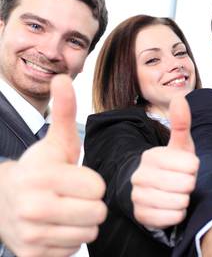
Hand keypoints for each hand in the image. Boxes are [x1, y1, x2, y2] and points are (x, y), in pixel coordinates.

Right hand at [0, 75, 106, 256]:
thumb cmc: (39, 170)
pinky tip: (55, 228)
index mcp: (42, 177)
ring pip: (88, 234)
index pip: (98, 188)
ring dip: (82, 225)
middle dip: (91, 206)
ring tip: (65, 212)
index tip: (76, 180)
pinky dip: (68, 241)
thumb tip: (63, 78)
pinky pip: (72, 251)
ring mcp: (30, 234)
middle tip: (73, 199)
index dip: (92, 184)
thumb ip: (65, 112)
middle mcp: (33, 207)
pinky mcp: (32, 255)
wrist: (2, 203)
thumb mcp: (55, 142)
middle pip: (96, 214)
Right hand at [131, 96, 198, 228]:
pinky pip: (173, 217)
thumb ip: (181, 123)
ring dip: (184, 199)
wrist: (158, 193)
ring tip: (176, 193)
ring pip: (180, 201)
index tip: (186, 168)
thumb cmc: (174, 167)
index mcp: (151, 156)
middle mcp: (140, 175)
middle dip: (190, 184)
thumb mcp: (181, 146)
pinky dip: (178, 214)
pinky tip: (171, 206)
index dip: (194, 169)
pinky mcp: (141, 215)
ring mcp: (138, 196)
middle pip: (186, 184)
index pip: (191, 165)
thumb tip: (179, 97)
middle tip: (182, 182)